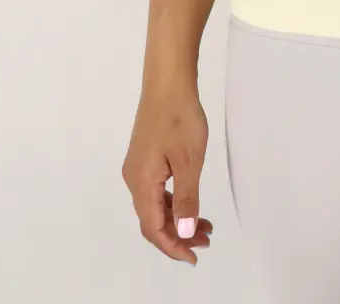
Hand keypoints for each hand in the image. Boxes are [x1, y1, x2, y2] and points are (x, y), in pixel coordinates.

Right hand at [122, 89, 211, 265]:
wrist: (168, 82)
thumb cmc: (180, 118)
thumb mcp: (190, 161)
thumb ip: (186, 199)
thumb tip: (182, 234)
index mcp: (141, 183)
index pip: (153, 228)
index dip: (172, 247)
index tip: (194, 256)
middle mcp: (134, 179)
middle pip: (152, 220)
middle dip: (177, 236)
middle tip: (206, 241)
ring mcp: (138, 167)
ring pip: (155, 205)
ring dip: (177, 219)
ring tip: (204, 226)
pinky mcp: (145, 156)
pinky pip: (157, 190)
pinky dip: (174, 201)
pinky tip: (189, 201)